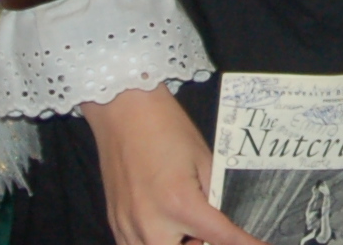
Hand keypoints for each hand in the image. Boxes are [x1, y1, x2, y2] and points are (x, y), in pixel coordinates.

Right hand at [83, 90, 263, 244]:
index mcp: (180, 203)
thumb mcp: (203, 160)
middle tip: (205, 230)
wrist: (123, 110)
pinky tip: (163, 226)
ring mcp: (128, 226)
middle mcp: (151, 223)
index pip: (222, 239)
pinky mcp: (115, 223)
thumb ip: (215, 196)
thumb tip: (227, 219)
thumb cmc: (166, 128)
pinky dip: (153, 242)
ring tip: (183, 229)